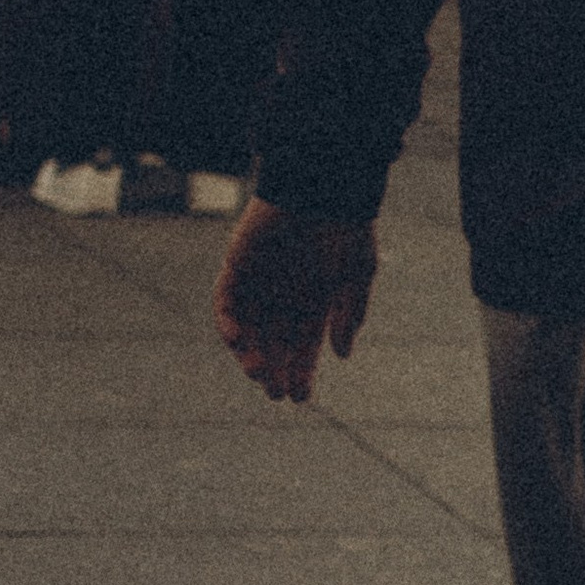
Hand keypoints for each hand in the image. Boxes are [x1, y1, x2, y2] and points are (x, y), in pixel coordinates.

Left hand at [214, 199, 377, 403]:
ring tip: (260, 373)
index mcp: (313, 301)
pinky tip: (239, 341)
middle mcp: (284, 297)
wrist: (322, 184)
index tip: (301, 399)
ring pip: (248, 333)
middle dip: (275, 373)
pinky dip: (228, 325)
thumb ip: (351, 312)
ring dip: (250, 356)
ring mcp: (259, 284)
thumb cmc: (346, 226)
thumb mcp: (359, 272)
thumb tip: (343, 356)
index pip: (303, 348)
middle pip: (274, 347)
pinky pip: (225, 304)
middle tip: (276, 392)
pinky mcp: (236, 268)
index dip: (302, 374)